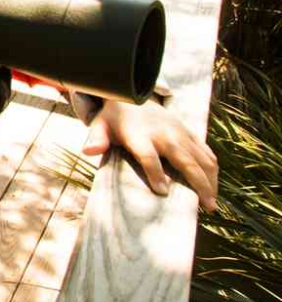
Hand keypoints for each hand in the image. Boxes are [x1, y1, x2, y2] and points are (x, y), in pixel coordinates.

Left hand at [84, 98, 217, 210]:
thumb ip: (96, 138)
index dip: (155, 173)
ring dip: (210, 180)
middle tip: (206, 206)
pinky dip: (213, 169)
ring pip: (202, 158)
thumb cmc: (115, 118)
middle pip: (185, 160)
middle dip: (198, 183)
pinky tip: (214, 187)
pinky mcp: (189, 132)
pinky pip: (206, 152)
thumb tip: (88, 151)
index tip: (162, 192)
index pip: (148, 156)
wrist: (133, 95)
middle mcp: (164, 134)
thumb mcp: (101, 125)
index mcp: (140, 135)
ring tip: (212, 204)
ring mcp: (180, 133)